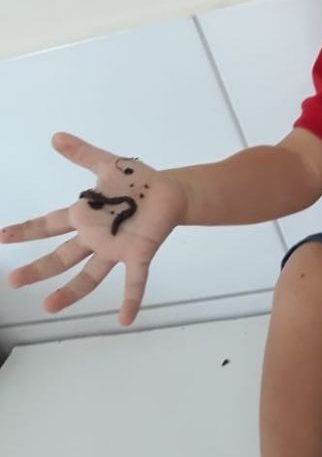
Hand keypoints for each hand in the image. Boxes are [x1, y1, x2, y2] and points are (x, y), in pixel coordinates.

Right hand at [0, 132, 188, 325]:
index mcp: (84, 216)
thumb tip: (56, 137)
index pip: (49, 224)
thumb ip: (82, 153)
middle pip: (61, 256)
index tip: (2, 237)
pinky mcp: (138, 254)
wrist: (170, 192)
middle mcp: (95, 238)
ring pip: (90, 275)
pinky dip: (131, 299)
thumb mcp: (107, 164)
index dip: (26, 230)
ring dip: (70, 292)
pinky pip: (134, 281)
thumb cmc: (137, 182)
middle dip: (38, 269)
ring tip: (48, 307)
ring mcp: (115, 249)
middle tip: (13, 281)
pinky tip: (125, 320)